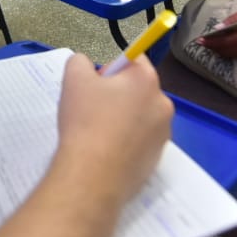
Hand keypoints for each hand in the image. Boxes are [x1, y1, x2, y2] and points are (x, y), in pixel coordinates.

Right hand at [53, 53, 172, 203]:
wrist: (92, 176)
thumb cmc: (85, 121)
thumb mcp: (73, 78)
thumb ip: (80, 62)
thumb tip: (86, 66)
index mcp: (147, 80)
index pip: (134, 59)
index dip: (111, 69)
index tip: (95, 85)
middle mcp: (163, 104)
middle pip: (138, 89)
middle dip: (117, 95)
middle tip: (92, 110)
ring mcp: (163, 134)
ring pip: (140, 116)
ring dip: (122, 119)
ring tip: (98, 134)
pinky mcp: (157, 158)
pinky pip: (140, 141)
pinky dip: (126, 142)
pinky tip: (106, 152)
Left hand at [197, 3, 236, 55]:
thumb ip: (233, 19)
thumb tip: (217, 28)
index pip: (225, 41)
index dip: (211, 42)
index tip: (200, 41)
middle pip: (227, 51)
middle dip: (213, 48)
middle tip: (202, 44)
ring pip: (232, 55)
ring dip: (220, 52)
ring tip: (210, 45)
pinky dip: (229, 52)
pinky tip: (224, 47)